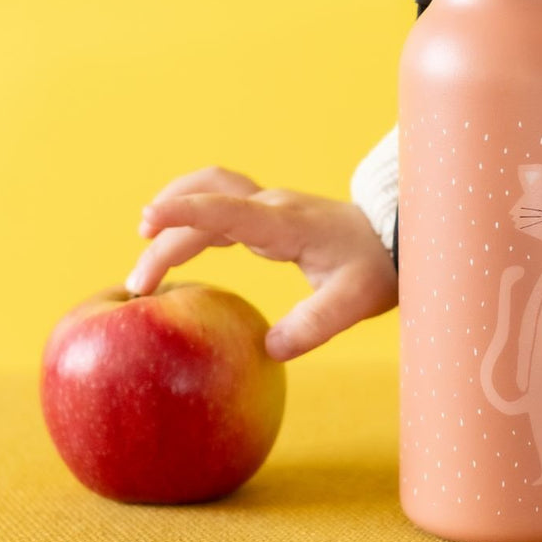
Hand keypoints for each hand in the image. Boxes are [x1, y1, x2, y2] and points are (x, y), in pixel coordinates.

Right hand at [124, 165, 397, 360]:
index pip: (227, 209)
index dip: (185, 212)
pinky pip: (221, 204)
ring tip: (144, 252)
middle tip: (140, 285)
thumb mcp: (354, 302)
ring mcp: (271, 206)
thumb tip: (270, 348)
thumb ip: (313, 325)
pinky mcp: (270, 214)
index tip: (147, 219)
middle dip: (166, 237)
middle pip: (206, 206)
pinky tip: (176, 243)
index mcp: (287, 224)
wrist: (402, 236)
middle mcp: (273, 207)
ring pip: (210, 192)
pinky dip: (192, 218)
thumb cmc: (379, 268)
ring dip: (175, 215)